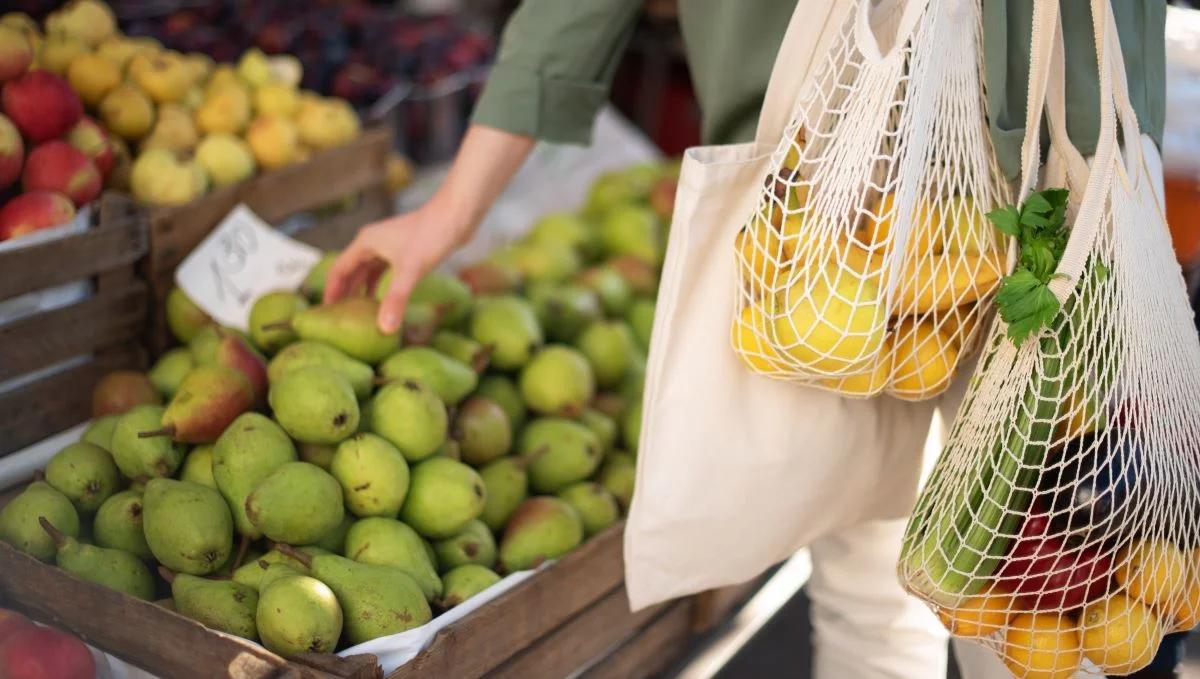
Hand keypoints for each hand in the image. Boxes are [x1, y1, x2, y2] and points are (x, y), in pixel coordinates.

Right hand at [321, 125, 535, 333]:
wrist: (458, 214)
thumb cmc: (433, 235)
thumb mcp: (411, 271)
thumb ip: (396, 300)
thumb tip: (384, 329)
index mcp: (365, 243)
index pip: (339, 271)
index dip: (331, 293)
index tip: (324, 315)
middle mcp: (373, 242)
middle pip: (351, 271)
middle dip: (344, 294)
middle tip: (338, 319)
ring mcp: (389, 245)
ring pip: (367, 271)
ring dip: (362, 290)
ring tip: (358, 314)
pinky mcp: (405, 250)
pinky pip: (384, 270)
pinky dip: (380, 285)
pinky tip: (384, 300)